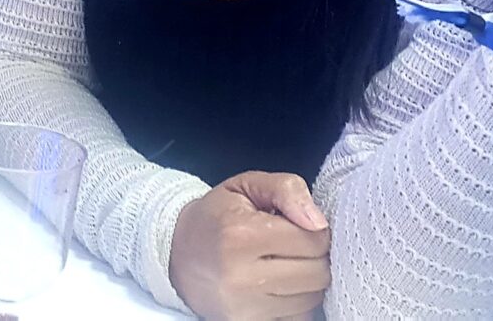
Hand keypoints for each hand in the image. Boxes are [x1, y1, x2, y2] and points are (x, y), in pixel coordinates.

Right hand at [168, 171, 330, 319]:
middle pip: (317, 273)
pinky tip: (279, 287)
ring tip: (286, 265)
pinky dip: (295, 304)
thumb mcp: (246, 185)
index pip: (314, 240)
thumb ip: (287, 189)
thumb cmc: (216, 215)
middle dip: (315, 256)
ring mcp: (243, 306)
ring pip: (310, 299)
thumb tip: (318, 222)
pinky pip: (295, 318)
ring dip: (307, 281)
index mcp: (242, 235)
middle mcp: (242, 276)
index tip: (298, 226)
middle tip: (295, 246)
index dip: (316, 230)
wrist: (174, 252)